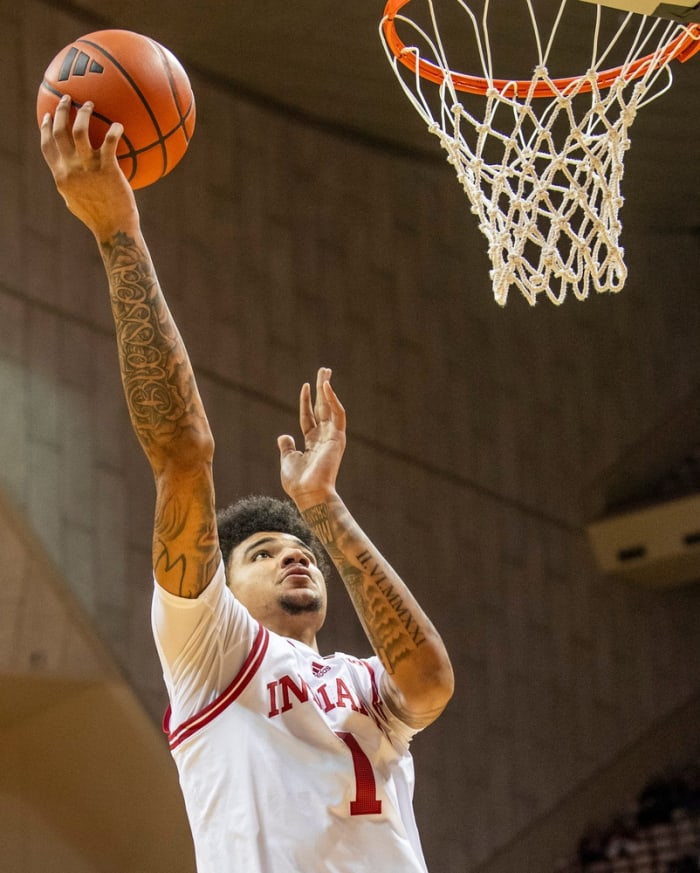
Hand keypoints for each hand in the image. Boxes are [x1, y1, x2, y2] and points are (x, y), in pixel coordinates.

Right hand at [40, 95, 138, 238]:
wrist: (114, 229)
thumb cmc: (100, 218)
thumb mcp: (77, 201)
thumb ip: (72, 185)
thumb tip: (73, 175)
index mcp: (61, 176)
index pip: (47, 147)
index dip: (46, 128)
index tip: (49, 115)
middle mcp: (70, 170)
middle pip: (59, 132)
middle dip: (61, 111)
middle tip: (68, 98)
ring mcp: (88, 169)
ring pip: (78, 132)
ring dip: (83, 114)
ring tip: (90, 104)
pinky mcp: (107, 170)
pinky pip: (109, 142)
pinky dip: (114, 131)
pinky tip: (119, 125)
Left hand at [277, 368, 346, 508]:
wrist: (309, 493)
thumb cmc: (298, 482)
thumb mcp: (288, 460)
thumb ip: (287, 447)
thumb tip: (283, 436)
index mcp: (312, 442)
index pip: (309, 417)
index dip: (306, 401)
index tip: (305, 385)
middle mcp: (324, 437)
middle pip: (323, 408)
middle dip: (323, 389)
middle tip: (324, 370)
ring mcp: (332, 437)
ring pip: (331, 407)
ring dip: (328, 389)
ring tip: (325, 372)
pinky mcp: (337, 438)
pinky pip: (337, 414)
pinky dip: (333, 400)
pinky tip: (326, 387)